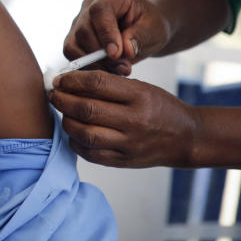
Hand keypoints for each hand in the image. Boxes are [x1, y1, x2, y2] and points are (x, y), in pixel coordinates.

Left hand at [49, 69, 199, 167]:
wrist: (186, 137)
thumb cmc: (160, 107)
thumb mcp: (142, 88)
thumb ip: (111, 85)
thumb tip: (72, 80)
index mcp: (140, 96)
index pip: (97, 83)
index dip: (72, 80)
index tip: (60, 79)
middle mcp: (134, 120)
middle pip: (87, 109)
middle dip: (63, 100)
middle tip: (54, 94)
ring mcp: (129, 144)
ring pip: (85, 133)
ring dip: (67, 121)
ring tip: (63, 113)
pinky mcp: (124, 161)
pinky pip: (91, 154)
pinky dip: (76, 142)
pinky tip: (73, 133)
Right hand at [63, 0, 170, 75]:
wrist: (145, 30)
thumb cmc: (151, 25)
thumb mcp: (155, 29)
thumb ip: (141, 37)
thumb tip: (124, 50)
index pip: (99, 11)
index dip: (105, 34)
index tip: (116, 54)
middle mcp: (90, 5)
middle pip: (83, 30)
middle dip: (101, 55)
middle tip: (123, 68)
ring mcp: (79, 21)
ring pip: (73, 45)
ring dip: (93, 63)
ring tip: (117, 70)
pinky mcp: (74, 38)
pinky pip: (71, 54)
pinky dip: (87, 67)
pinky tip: (107, 70)